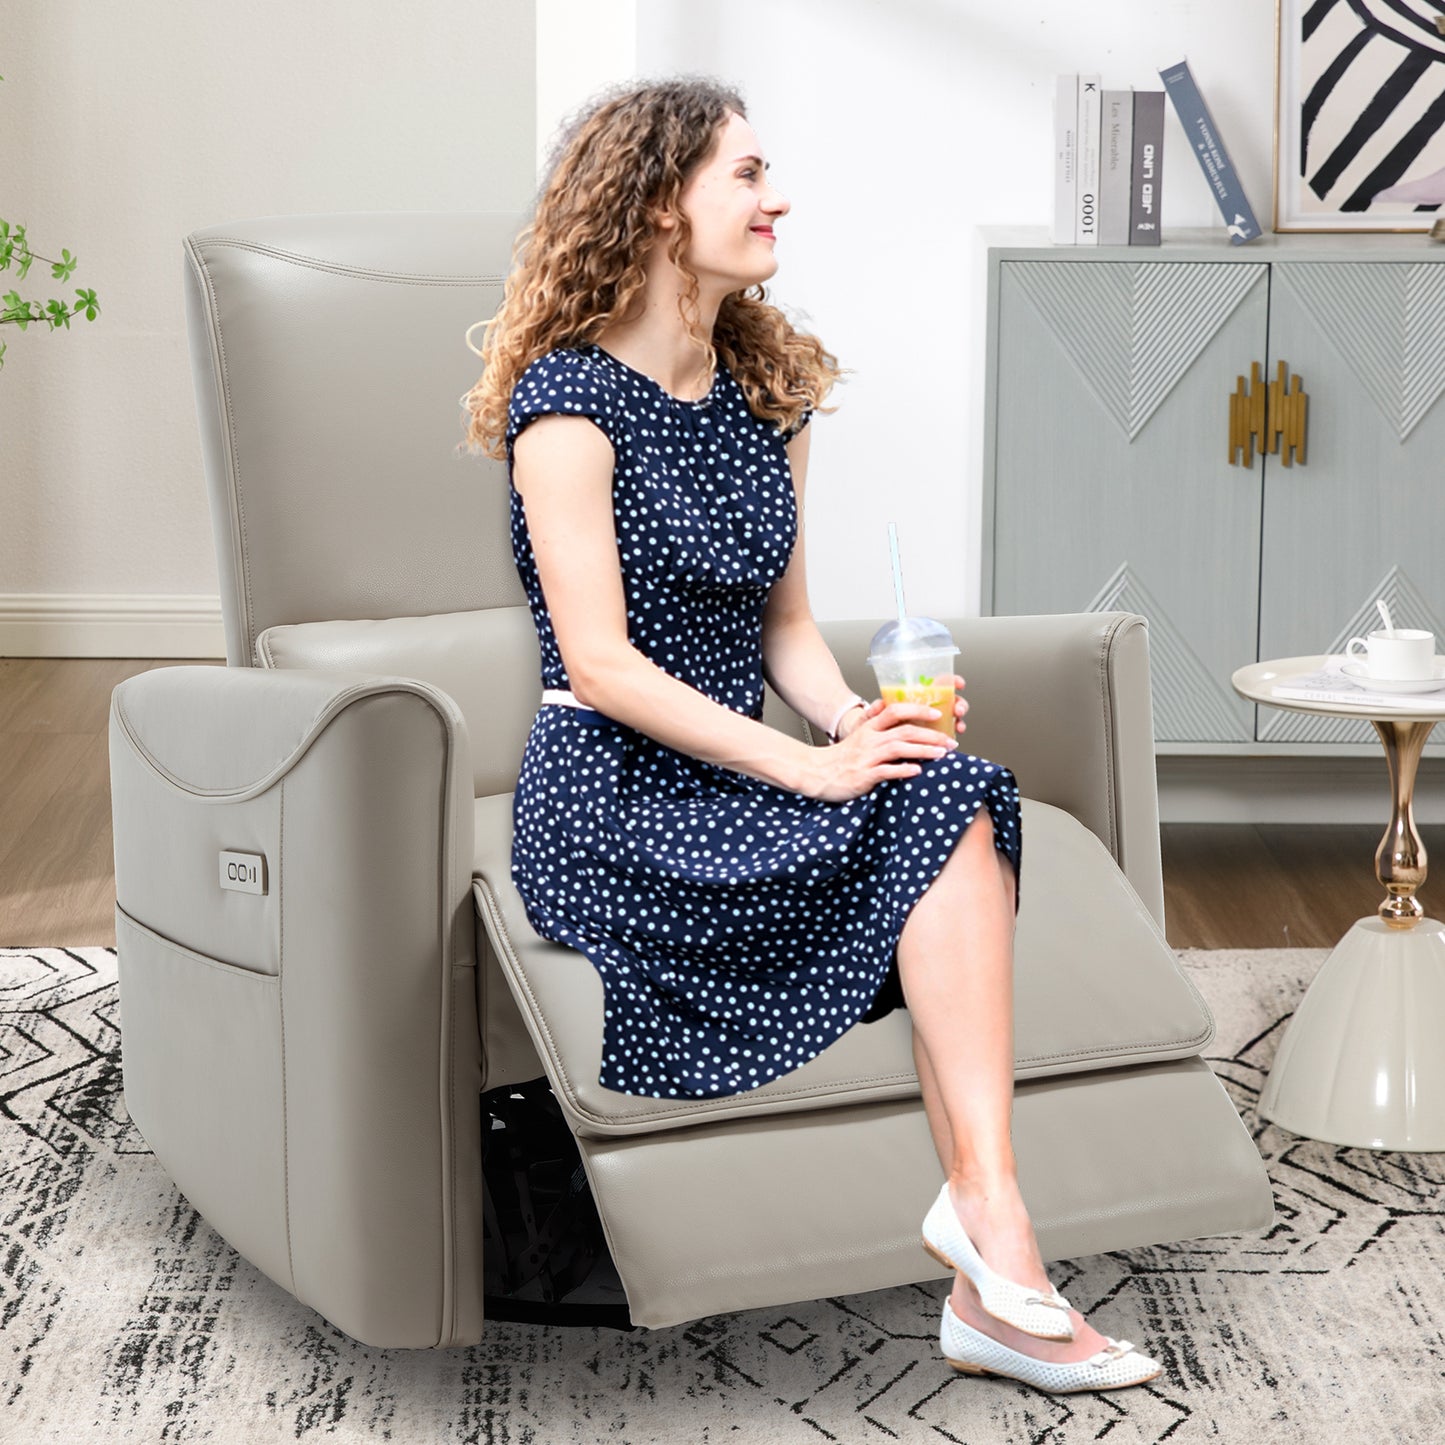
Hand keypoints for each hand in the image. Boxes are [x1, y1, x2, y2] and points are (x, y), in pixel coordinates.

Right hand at [803, 675, 968, 801]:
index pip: (895, 711)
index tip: (937, 713)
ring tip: (941, 754)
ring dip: (923, 750)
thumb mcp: (859, 737)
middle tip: (949, 740)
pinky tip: (917, 771)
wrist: (818, 773)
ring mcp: (867, 757)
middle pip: (904, 731)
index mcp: (869, 728)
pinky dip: (904, 770)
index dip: (917, 710)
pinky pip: (887, 771)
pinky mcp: (865, 775)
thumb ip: (878, 728)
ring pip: (899, 749)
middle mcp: (870, 740)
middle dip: (931, 735)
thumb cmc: (842, 758)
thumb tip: (899, 721)